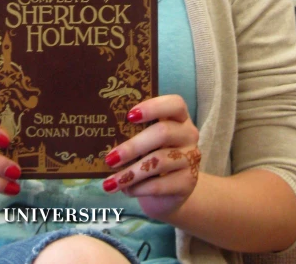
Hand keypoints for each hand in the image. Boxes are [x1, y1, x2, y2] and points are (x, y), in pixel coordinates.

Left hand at [102, 95, 200, 220]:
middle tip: (110, 158)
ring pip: (159, 161)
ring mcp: (191, 158)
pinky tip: (126, 190)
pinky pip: (161, 184)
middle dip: (133, 146)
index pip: (175, 104)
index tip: (129, 115)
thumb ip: (133, 133)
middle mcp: (189, 134)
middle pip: (163, 133)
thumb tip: (104, 137)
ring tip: (111, 182)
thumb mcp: (145, 141)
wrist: (170, 192)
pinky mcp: (189, 182)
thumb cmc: (151, 156)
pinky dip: (140, 188)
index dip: (153, 107)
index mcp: (179, 117)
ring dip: (131, 173)